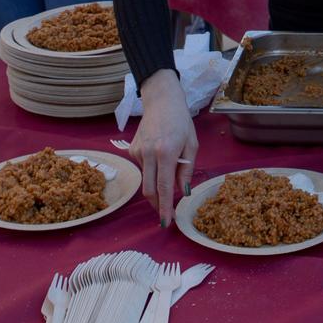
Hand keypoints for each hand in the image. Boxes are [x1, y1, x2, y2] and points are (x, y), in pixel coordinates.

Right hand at [130, 70, 197, 227]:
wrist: (161, 100)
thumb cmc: (181, 121)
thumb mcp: (191, 145)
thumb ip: (186, 170)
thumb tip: (184, 193)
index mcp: (166, 152)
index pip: (164, 187)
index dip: (165, 207)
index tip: (167, 222)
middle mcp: (148, 153)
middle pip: (149, 189)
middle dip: (158, 205)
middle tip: (167, 213)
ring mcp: (137, 152)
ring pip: (146, 179)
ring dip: (157, 183)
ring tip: (169, 165)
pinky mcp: (132, 150)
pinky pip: (143, 168)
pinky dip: (152, 170)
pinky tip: (159, 154)